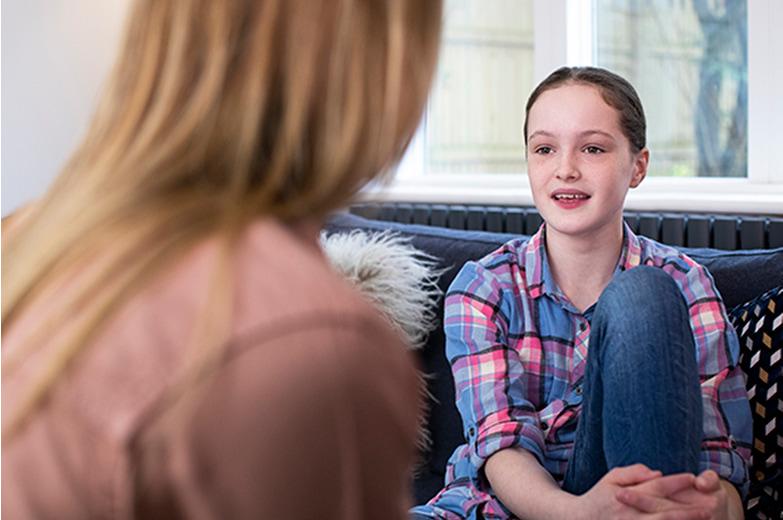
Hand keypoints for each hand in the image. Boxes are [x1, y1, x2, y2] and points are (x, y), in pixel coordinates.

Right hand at [576, 464, 706, 519]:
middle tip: (712, 506)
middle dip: (689, 509)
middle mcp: (630, 514)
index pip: (655, 487)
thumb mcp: (611, 478)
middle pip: (665, 512)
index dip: (675, 482)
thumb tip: (656, 472)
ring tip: (706, 518)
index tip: (693, 477)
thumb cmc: (598, 497)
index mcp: (625, 495)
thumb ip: (633, 473)